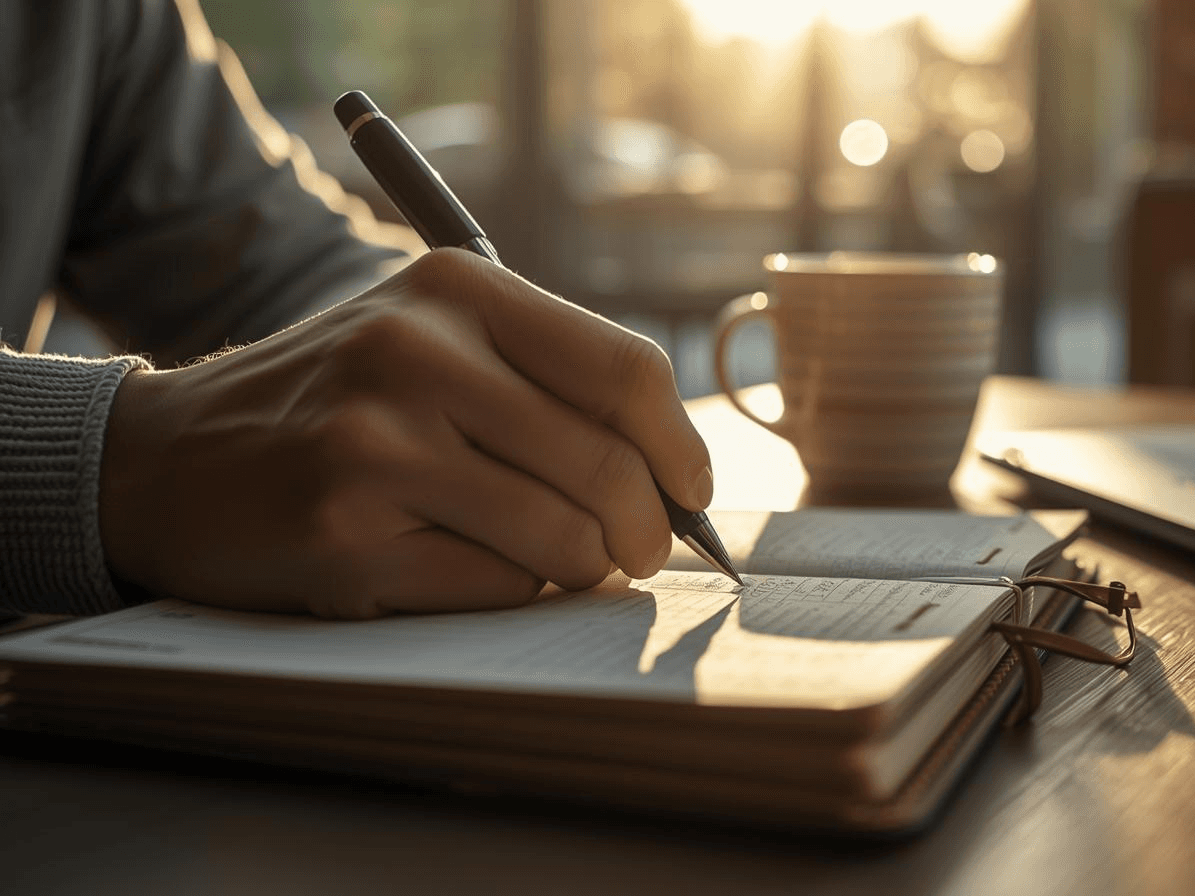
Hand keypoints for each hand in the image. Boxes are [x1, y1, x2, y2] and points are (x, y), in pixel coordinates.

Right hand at [99, 249, 712, 617]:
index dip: (682, 446)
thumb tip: (677, 477)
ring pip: (562, 537)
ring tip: (563, 559)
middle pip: (608, 464)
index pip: (627, 370)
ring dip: (583, 566)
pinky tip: (471, 566)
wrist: (164, 459)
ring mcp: (376, 445)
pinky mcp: (344, 535)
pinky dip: (512, 591)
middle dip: (649, 529)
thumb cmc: (333, 403)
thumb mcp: (428, 339)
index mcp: (456, 289)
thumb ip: (545, 381)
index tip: (692, 491)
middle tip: (644, 551)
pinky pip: (495, 586)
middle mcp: (416, 354)